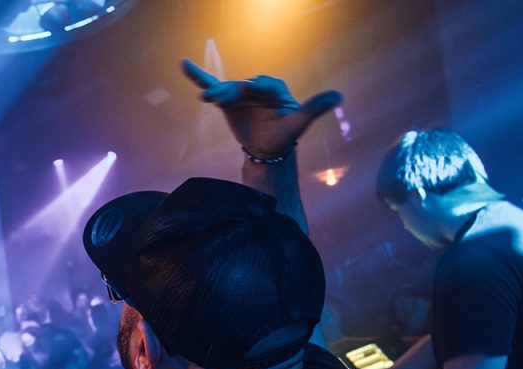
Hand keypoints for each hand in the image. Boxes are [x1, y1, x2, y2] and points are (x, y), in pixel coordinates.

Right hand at [181, 59, 341, 156]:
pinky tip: (184, 64)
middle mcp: (257, 87)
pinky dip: (198, 76)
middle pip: (242, 87)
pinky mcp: (227, 101)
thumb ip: (314, 108)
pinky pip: (212, 86)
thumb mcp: (299, 123)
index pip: (265, 85)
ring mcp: (240, 93)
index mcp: (276, 89)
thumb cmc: (284, 135)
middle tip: (221, 97)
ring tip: (206, 97)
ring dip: (215, 91)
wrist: (266, 149)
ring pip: (226, 89)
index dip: (256, 87)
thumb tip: (339, 95)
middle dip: (232, 91)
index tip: (246, 89)